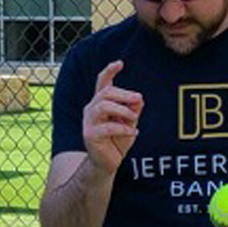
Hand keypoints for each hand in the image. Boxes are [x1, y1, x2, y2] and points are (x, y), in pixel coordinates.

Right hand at [82, 60, 143, 175]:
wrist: (107, 163)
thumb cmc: (118, 141)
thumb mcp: (130, 123)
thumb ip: (133, 111)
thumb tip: (139, 99)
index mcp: (100, 103)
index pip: (102, 83)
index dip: (109, 71)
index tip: (120, 63)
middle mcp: (91, 109)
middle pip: (106, 92)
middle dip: (124, 94)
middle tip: (139, 98)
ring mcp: (88, 121)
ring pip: (103, 106)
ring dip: (122, 110)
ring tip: (134, 118)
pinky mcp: (90, 134)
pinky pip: (107, 126)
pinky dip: (122, 128)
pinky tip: (132, 132)